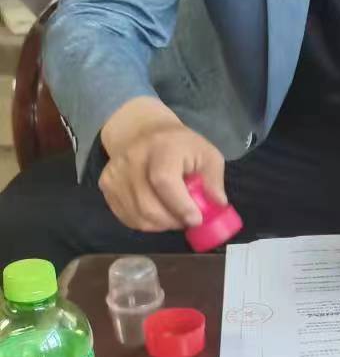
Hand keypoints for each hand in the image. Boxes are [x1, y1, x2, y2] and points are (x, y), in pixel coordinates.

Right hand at [99, 97, 225, 231]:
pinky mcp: (106, 186)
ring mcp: (115, 174)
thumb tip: (217, 204)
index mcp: (160, 147)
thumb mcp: (206, 154)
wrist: (142, 131)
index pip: (164, 181)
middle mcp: (132, 159)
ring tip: (174, 215)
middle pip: (148, 205)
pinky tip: (158, 212)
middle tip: (188, 220)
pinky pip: (127, 217)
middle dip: (173, 221)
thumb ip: (213, 179)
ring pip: (138, 217)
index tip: (196, 220)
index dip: (180, 205)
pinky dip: (146, 223)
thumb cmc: (180, 146)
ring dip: (161, 224)